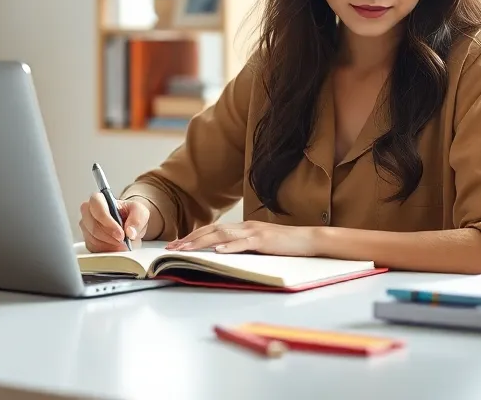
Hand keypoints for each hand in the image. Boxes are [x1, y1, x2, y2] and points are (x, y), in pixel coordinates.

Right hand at [79, 194, 149, 252]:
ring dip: (109, 245)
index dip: (107, 221)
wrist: (129, 224)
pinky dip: (107, 250)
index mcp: (99, 199)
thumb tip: (130, 232)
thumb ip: (137, 219)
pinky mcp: (88, 241)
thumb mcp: (140, 211)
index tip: (120, 233)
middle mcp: (89, 212)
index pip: (96, 206)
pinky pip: (94, 248)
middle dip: (109, 236)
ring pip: (93, 239)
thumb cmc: (130, 214)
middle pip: (92, 225)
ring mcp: (86, 227)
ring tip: (122, 244)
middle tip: (123, 240)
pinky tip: (116, 248)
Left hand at [166, 221, 318, 256]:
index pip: (212, 230)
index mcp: (242, 227)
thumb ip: (243, 246)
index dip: (193, 236)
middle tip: (171, 248)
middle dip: (189, 239)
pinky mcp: (264, 240)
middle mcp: (245, 226)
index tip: (177, 244)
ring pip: (222, 236)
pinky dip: (229, 247)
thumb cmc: (285, 244)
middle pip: (211, 231)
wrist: (309, 239)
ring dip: (201, 242)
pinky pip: (244, 244)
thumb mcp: (260, 244)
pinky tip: (217, 252)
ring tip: (184, 249)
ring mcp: (254, 232)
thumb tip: (223, 254)